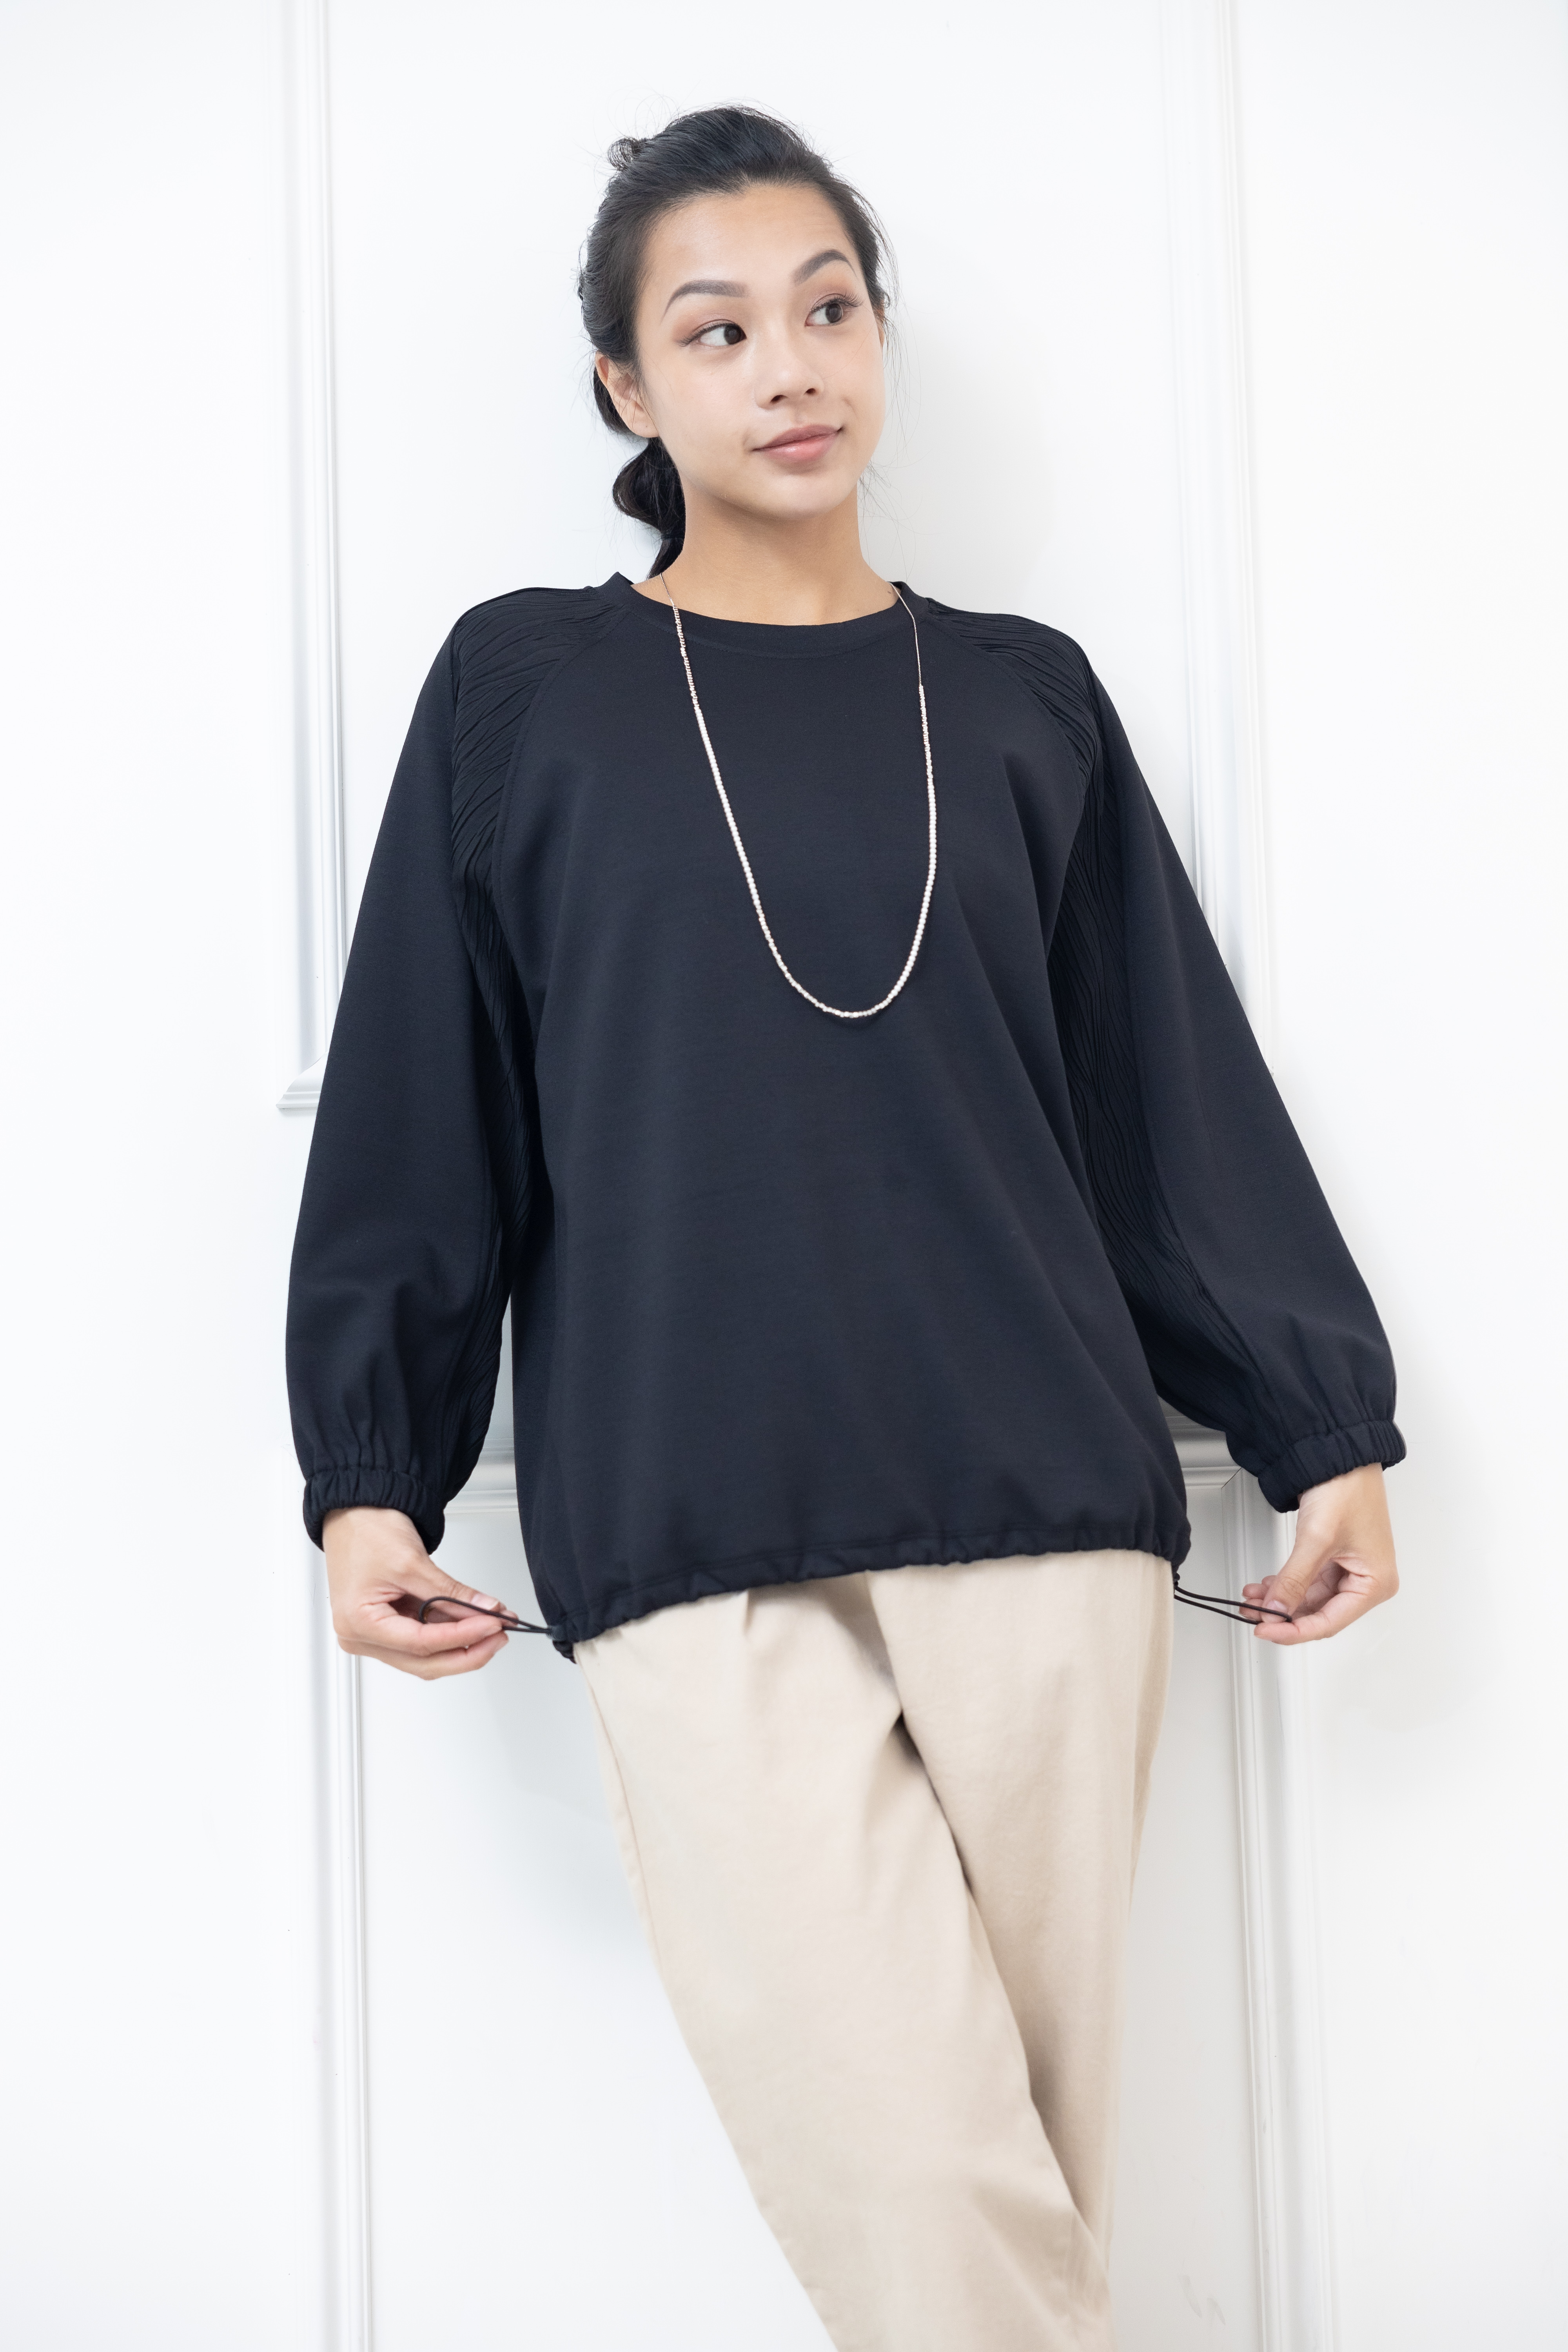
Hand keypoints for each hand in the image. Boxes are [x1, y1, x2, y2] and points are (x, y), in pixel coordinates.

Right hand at [322, 1505, 512, 1677]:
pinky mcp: (386, 1626)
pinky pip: (421, 1640)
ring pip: (425, 1656)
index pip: (421, 1644)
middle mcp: (360, 1636)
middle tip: (498, 1635)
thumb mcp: (412, 1562)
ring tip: (492, 1625)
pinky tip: (472, 1623)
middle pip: (423, 1662)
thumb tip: (485, 1610)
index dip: (462, 1637)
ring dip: (461, 1643)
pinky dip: (448, 1633)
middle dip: (466, 1651)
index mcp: (358, 1623)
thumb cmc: (366, 1530)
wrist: (354, 1513)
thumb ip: (450, 1592)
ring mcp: (372, 1635)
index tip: (492, 1625)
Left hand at [1241, 1461, 1398, 1643]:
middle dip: (1283, 1614)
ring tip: (1252, 1598)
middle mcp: (1367, 1580)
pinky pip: (1307, 1580)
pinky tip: (1265, 1586)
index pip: (1330, 1622)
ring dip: (1280, 1599)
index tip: (1266, 1629)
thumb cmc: (1348, 1489)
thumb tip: (1276, 1609)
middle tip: (1252, 1614)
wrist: (1340, 1454)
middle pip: (1319, 1613)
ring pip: (1310, 1598)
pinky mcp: (1334, 1556)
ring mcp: (1350, 1569)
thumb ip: (1294, 1580)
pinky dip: (1285, 1583)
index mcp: (1376, 1583)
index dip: (1294, 1630)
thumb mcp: (1316, 1540)